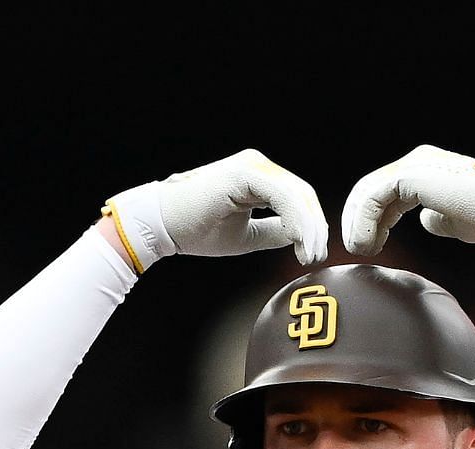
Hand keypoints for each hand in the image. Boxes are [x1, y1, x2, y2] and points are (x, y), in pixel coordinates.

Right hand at [101, 149, 328, 270]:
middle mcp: (257, 166)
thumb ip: (273, 232)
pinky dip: (294, 218)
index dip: (310, 227)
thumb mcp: (245, 236)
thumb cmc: (193, 229)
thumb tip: (300, 237)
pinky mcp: (244, 173)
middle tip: (315, 256)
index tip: (311, 254)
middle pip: (302, 194)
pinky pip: (281, 195)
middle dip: (314, 228)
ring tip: (307, 253)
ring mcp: (252, 166)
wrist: (159, 224)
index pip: (297, 199)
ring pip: (296, 194)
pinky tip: (296, 239)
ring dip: (307, 226)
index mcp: (257, 177)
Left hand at [341, 144, 474, 255]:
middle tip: (358, 247)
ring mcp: (414, 165)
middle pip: (370, 188)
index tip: (371, 244)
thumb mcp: (455, 220)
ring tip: (362, 249)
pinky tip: (367, 242)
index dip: (371, 219)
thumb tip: (424, 220)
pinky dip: (364, 222)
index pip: (384, 191)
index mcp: (426, 169)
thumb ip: (436, 217)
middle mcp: (417, 161)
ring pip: (367, 192)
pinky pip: (373, 198)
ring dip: (358, 223)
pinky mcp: (411, 176)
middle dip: (357, 220)